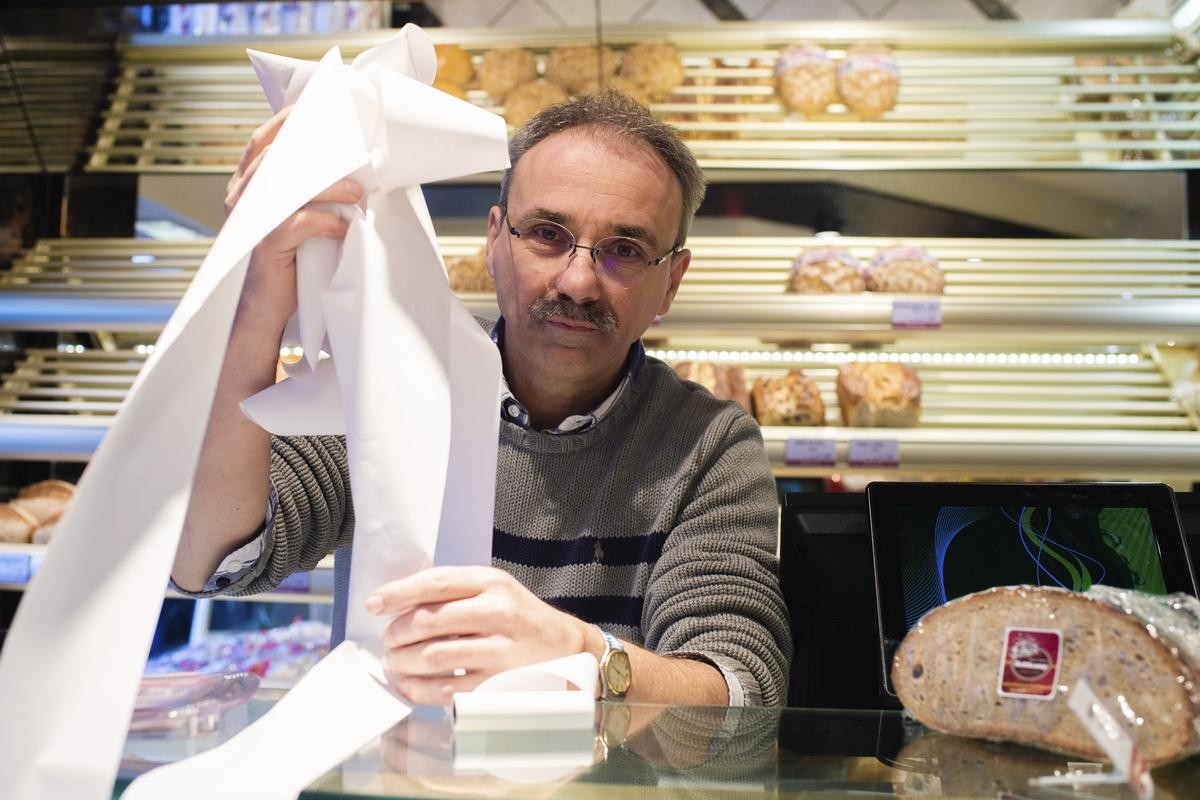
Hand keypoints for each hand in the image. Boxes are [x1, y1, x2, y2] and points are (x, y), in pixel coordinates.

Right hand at [225, 105, 363, 329]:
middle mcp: (243, 197)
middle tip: (352, 148)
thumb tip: (350, 173)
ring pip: (288, 186)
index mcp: (248, 186)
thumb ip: (306, 193)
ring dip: (328, 186)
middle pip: (276, 156)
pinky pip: (297, 222)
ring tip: (357, 191)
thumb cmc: (286, 262)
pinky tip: (343, 229)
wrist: (262, 310)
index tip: (319, 108)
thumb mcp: (295, 220)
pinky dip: (325, 222)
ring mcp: (250, 220)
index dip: (286, 121)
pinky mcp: (264, 245)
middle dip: (315, 149)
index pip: (263, 141)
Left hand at [367, 566, 591, 704]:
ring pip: (433, 656)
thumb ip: (454, 592)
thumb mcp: (495, 589)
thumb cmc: (519, 617)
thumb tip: (398, 604)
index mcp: (492, 583)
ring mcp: (499, 650)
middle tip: (387, 640)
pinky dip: (418, 689)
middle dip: (397, 633)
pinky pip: (446, 689)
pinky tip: (409, 685)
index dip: (399, 593)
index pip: (436, 583)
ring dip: (403, 662)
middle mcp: (497, 613)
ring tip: (393, 662)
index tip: (374, 604)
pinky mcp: (498, 684)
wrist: (567, 648)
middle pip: (429, 621)